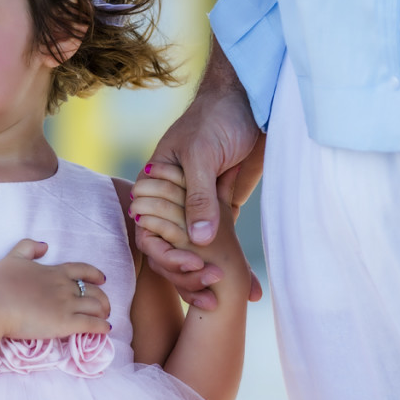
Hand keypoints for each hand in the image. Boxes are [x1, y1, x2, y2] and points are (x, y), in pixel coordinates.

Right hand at [0, 239, 111, 338]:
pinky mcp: (66, 323)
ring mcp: (67, 305)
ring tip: (105, 318)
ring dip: (103, 312)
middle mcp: (65, 287)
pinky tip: (106, 329)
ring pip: (96, 307)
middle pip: (94, 291)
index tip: (102, 279)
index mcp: (55, 272)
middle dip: (103, 299)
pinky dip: (101, 327)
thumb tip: (45, 245)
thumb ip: (29, 246)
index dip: (95, 274)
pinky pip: (91, 324)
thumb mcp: (13, 257)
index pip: (82, 270)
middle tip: (105, 306)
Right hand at [135, 39, 263, 308]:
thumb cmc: (216, 118)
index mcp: (156, 187)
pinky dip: (235, 268)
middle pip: (172, 251)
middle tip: (211, 292)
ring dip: (210, 277)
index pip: (150, 232)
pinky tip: (249, 291)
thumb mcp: (202, 155)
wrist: (250, 101)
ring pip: (198, 254)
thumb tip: (199, 240)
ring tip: (229, 298)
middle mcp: (173, 202)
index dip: (167, 256)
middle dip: (189, 276)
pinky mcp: (224, 212)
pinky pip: (225, 246)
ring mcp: (199, 209)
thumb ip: (199, 196)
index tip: (192, 267)